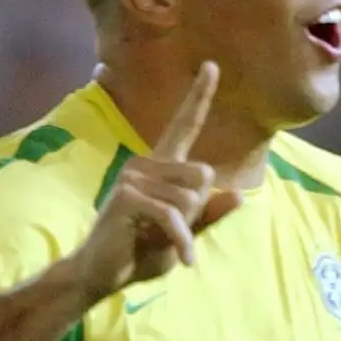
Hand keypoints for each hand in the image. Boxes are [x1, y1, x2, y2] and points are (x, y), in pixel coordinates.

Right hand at [68, 61, 242, 298]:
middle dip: (198, 209)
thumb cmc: (141, 253)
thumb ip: (208, 217)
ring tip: (158, 238)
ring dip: (186, 227)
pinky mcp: (127, 197)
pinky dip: (182, 240)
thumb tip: (239, 195)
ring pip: (191, 197)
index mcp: (160, 167)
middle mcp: (145, 163)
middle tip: (173, 230)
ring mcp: (133, 177)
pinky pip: (172, 214)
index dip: (199, 97)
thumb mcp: (183, 236)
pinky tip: (183, 258)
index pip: (185, 125)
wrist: (101, 275)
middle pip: (203, 174)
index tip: (212, 65)